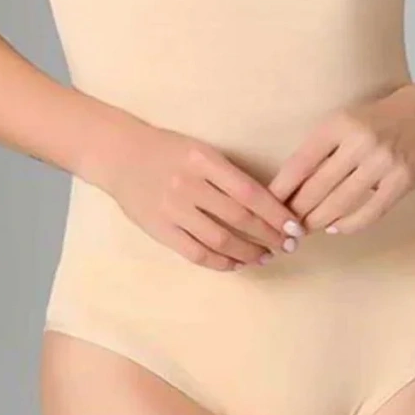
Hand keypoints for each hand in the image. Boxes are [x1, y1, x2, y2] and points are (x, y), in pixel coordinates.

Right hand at [99, 119, 305, 270]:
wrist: (119, 155)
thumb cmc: (167, 150)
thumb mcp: (201, 151)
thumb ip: (228, 176)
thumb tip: (268, 206)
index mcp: (204, 160)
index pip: (250, 192)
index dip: (276, 213)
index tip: (295, 226)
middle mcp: (189, 184)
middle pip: (239, 217)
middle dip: (269, 235)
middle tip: (288, 246)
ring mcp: (172, 208)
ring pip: (220, 239)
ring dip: (248, 252)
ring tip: (265, 257)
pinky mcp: (159, 229)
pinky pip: (195, 253)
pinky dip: (220, 262)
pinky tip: (235, 264)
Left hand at [266, 84, 414, 235]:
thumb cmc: (376, 119)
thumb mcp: (344, 121)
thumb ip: (321, 148)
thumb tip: (290, 185)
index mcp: (339, 124)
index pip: (301, 162)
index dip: (282, 188)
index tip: (268, 204)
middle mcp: (360, 142)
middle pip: (317, 187)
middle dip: (297, 210)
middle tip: (284, 225)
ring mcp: (383, 163)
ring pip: (340, 203)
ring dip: (318, 221)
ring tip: (305, 229)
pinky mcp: (402, 181)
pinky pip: (370, 212)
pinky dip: (349, 224)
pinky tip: (336, 228)